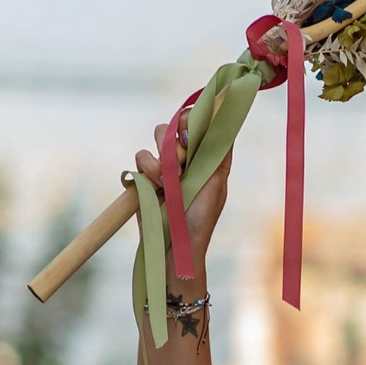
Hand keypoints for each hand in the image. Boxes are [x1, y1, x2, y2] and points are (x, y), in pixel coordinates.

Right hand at [134, 114, 232, 275]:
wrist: (174, 245)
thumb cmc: (200, 219)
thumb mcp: (216, 185)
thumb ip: (218, 156)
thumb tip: (224, 125)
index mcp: (204, 157)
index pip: (200, 124)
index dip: (196, 119)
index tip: (194, 131)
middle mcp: (185, 158)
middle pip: (177, 123)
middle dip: (177, 133)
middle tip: (182, 152)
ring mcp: (164, 165)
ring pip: (157, 136)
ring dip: (163, 156)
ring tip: (170, 181)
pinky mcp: (144, 176)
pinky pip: (140, 156)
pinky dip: (148, 169)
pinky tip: (156, 187)